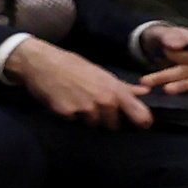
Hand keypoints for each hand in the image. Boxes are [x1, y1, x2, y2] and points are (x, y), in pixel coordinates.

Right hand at [0, 36, 147, 125]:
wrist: (41, 63)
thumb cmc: (73, 65)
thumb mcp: (101, 73)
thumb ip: (123, 86)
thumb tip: (145, 91)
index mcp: (115, 90)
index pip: (140, 114)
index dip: (142, 122)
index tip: (141, 125)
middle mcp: (104, 101)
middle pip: (113, 125)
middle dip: (106, 120)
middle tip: (95, 107)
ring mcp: (85, 108)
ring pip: (92, 124)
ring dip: (86, 117)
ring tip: (77, 102)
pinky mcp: (67, 113)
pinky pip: (73, 121)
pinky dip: (70, 115)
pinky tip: (64, 102)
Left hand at [134, 27, 187, 99]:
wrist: (166, 41)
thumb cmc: (166, 37)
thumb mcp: (163, 33)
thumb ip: (169, 37)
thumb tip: (177, 45)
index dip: (176, 55)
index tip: (164, 51)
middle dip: (168, 75)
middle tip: (146, 81)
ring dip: (183, 86)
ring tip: (166, 89)